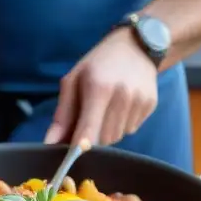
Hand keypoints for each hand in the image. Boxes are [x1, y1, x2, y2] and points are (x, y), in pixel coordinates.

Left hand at [44, 28, 157, 145]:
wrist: (137, 45)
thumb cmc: (98, 63)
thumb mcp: (73, 81)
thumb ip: (62, 115)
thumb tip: (50, 144)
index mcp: (99, 88)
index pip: (89, 132)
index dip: (78, 148)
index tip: (71, 154)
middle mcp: (122, 97)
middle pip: (103, 139)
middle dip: (91, 138)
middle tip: (87, 120)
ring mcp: (139, 102)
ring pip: (117, 137)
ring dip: (106, 131)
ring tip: (105, 109)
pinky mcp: (150, 106)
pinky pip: (130, 130)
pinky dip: (121, 125)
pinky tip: (120, 106)